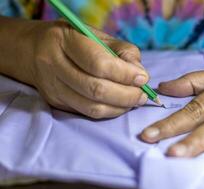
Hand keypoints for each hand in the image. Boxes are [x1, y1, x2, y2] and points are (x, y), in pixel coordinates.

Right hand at [27, 20, 148, 117]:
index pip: (99, 64)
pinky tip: (119, 105)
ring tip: (134, 101)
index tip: (143, 78)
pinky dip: (109, 112)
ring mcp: (53, 87)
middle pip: (95, 89)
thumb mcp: (100, 37)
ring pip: (92, 107)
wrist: (36, 51)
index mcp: (66, 40)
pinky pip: (87, 113)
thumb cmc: (76, 41)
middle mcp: (54, 64)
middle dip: (126, 96)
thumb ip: (124, 52)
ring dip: (120, 107)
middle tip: (142, 95)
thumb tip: (140, 75)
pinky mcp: (56, 102)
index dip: (125, 75)